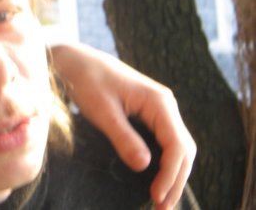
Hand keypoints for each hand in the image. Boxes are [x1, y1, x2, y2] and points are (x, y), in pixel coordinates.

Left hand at [49, 43, 195, 209]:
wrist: (73, 60)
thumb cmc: (86, 80)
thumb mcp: (101, 111)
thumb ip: (123, 137)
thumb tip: (144, 166)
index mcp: (158, 101)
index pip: (177, 145)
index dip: (170, 174)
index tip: (157, 196)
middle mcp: (163, 105)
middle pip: (182, 149)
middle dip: (175, 179)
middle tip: (163, 208)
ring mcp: (156, 109)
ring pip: (175, 147)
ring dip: (171, 173)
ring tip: (160, 200)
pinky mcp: (146, 114)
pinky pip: (162, 141)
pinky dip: (162, 162)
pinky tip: (154, 179)